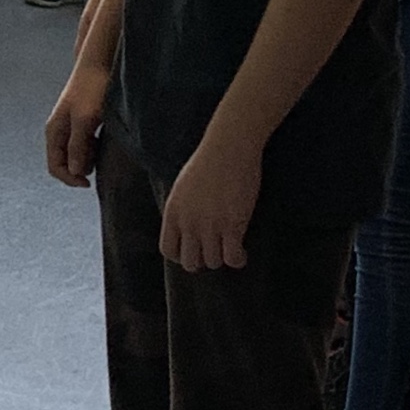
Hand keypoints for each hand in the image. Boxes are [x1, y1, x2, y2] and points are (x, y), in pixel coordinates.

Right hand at [44, 57, 105, 185]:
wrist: (99, 63)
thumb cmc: (92, 89)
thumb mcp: (85, 120)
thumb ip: (78, 146)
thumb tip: (74, 171)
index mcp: (54, 131)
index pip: (55, 167)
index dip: (70, 179)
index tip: (89, 182)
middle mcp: (59, 130)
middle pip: (65, 162)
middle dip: (80, 168)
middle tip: (98, 159)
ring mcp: (70, 125)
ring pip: (76, 154)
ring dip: (88, 158)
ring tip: (102, 148)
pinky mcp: (82, 120)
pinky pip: (85, 144)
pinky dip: (93, 148)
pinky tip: (104, 140)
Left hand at [160, 119, 263, 270]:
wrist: (229, 147)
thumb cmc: (208, 161)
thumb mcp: (183, 187)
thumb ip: (182, 210)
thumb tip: (186, 228)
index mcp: (173, 211)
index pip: (168, 249)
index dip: (181, 256)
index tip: (193, 252)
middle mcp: (188, 222)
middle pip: (190, 262)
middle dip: (202, 260)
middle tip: (214, 250)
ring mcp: (210, 225)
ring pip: (213, 261)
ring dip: (222, 257)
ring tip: (230, 247)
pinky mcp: (233, 225)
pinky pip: (233, 258)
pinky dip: (238, 259)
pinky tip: (242, 252)